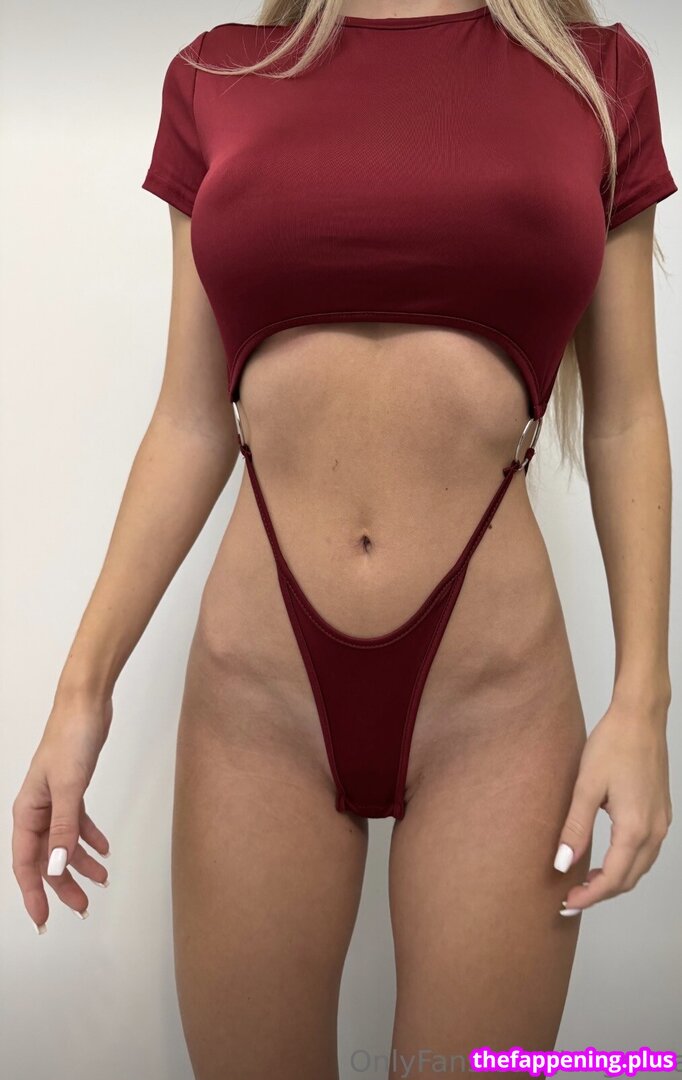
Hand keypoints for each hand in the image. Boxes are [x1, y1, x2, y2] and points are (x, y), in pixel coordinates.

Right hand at [12, 692, 112, 932]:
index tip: (43, 918)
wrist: (87, 705)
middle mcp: (37, 809)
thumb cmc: (71, 739)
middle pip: (47, 858)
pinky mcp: (73, 790)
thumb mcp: (69, 787)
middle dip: (63, 884)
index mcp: (27, 811)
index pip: (26, 863)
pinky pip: (78, 824)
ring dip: (81, 863)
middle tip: (82, 908)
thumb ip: (63, 829)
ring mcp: (55, 800)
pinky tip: (105, 849)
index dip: (34, 893)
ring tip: (102, 880)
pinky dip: (90, 838)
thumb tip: (55, 867)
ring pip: (64, 843)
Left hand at [552, 700, 671, 913]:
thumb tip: (563, 863)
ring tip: (585, 882)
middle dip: (601, 893)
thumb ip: (575, 828)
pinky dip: (626, 863)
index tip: (568, 903)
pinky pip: (646, 851)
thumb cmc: (613, 744)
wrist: (640, 717)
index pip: (613, 878)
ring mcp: (661, 822)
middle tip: (572, 897)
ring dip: (615, 880)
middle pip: (629, 879)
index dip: (590, 896)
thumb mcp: (586, 786)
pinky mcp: (660, 813)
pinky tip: (606, 858)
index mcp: (635, 827)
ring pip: (640, 866)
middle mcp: (654, 830)